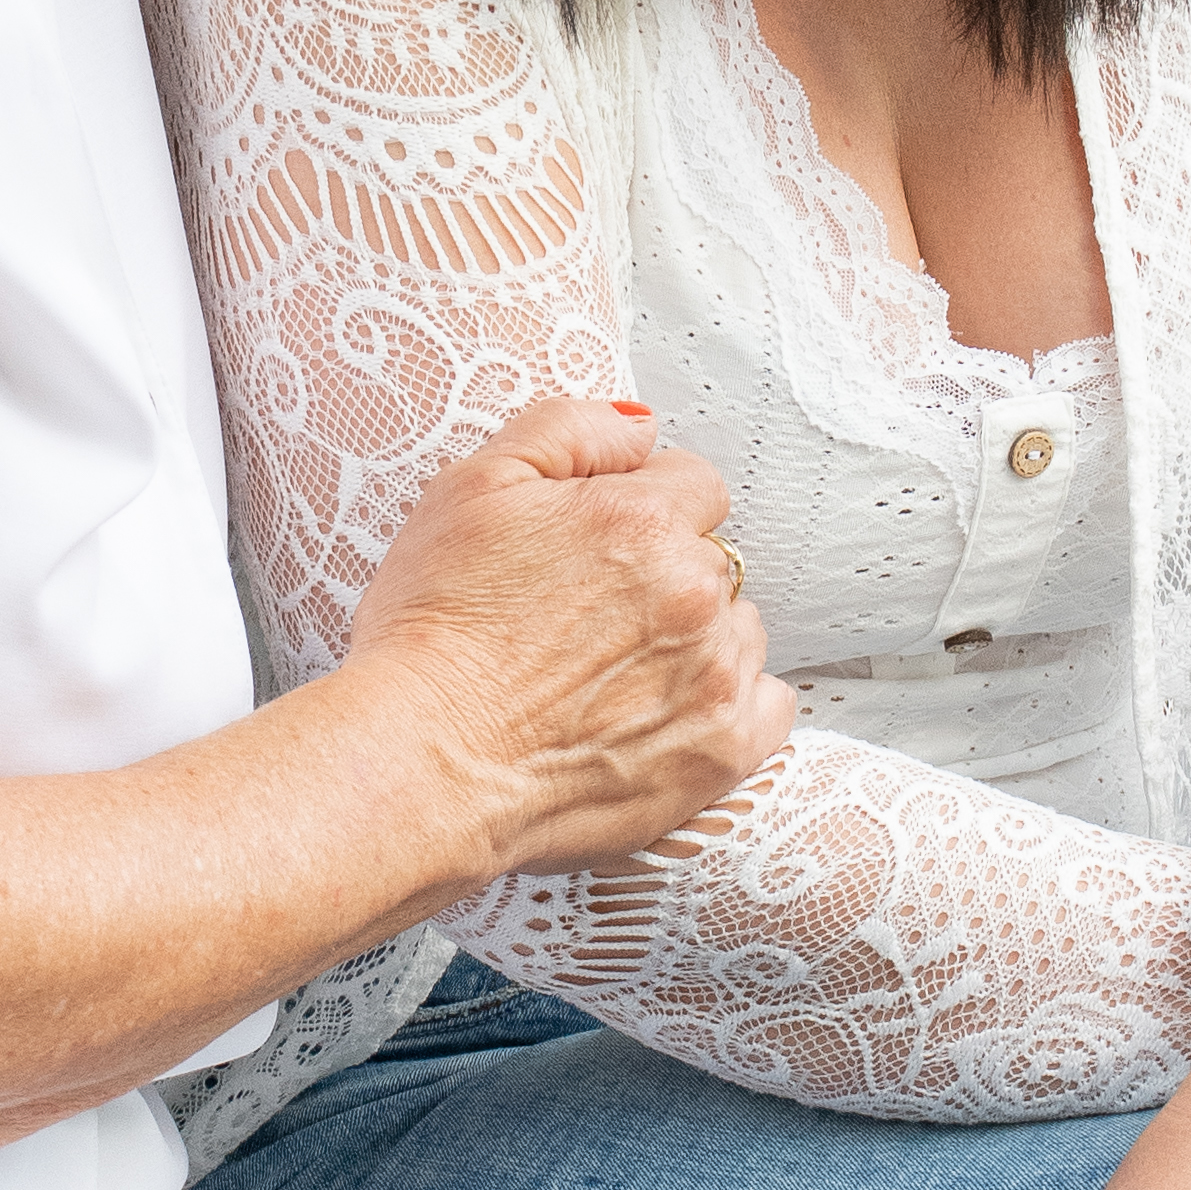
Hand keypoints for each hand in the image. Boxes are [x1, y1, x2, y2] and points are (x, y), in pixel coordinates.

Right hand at [339, 392, 798, 894]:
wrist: (422, 762)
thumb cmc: (432, 630)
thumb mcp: (472, 487)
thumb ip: (568, 430)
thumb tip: (641, 427)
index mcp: (643, 521)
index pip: (693, 485)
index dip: (641, 509)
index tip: (595, 549)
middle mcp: (694, 594)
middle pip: (715, 560)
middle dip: (664, 575)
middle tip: (586, 618)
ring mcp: (715, 677)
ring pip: (739, 631)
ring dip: (696, 640)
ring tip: (613, 674)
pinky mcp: (722, 753)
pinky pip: (768, 707)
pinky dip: (728, 704)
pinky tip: (664, 713)